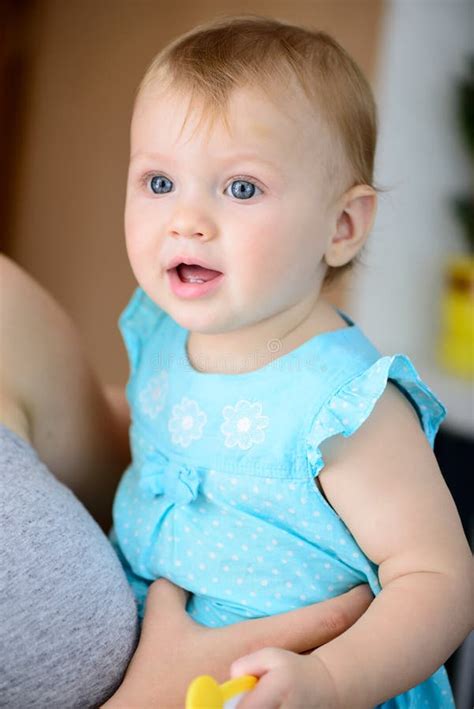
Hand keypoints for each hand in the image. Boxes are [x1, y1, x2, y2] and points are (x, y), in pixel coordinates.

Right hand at [103, 580, 371, 707]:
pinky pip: (312, 695)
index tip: (366, 583)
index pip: (324, 620)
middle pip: (338, 647)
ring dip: (344, 652)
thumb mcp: (162, 624)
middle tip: (371, 600)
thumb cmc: (159, 677)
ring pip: (331, 676)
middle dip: (358, 623)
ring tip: (360, 632)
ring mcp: (276, 700)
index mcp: (260, 643)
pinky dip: (326, 678)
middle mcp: (277, 673)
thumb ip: (170, 589)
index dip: (351, 601)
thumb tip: (173, 567)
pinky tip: (330, 668)